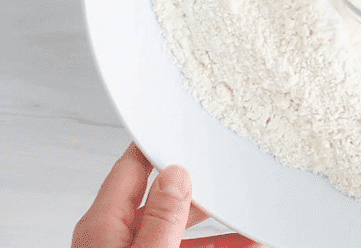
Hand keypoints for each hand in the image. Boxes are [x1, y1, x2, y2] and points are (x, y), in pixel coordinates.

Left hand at [72, 142, 260, 247]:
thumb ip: (161, 219)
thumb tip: (176, 175)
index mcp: (105, 226)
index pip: (134, 167)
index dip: (161, 143)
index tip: (189, 125)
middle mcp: (119, 237)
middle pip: (167, 197)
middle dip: (206, 188)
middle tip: (235, 173)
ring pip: (187, 231)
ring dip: (222, 226)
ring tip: (255, 219)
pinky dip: (222, 247)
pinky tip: (248, 245)